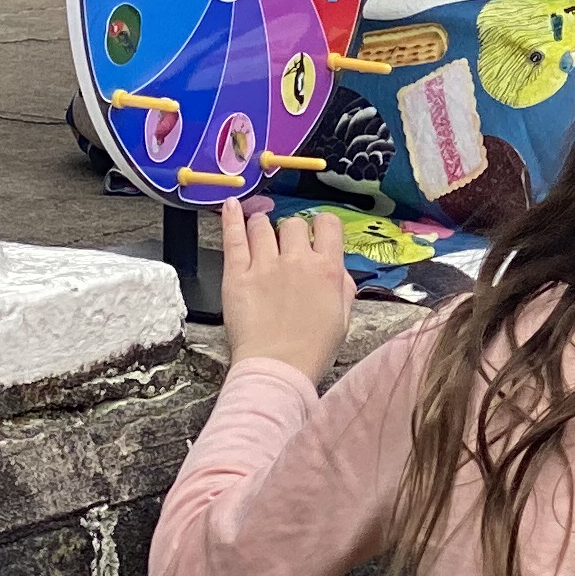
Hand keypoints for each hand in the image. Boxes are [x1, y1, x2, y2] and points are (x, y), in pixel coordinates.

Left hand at [219, 200, 353, 377]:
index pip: (327, 224)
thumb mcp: (343, 319)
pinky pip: (234, 238)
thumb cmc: (312, 351)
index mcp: (327, 269)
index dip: (322, 227)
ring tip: (259, 233)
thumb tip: (335, 267)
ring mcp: (265, 265)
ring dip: (263, 226)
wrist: (278, 370)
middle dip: (291, 233)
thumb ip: (343, 287)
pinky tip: (231, 205)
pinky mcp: (237, 275)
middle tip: (286, 249)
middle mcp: (297, 260)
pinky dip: (232, 218)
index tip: (315, 236)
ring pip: (263, 226)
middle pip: (293, 224)